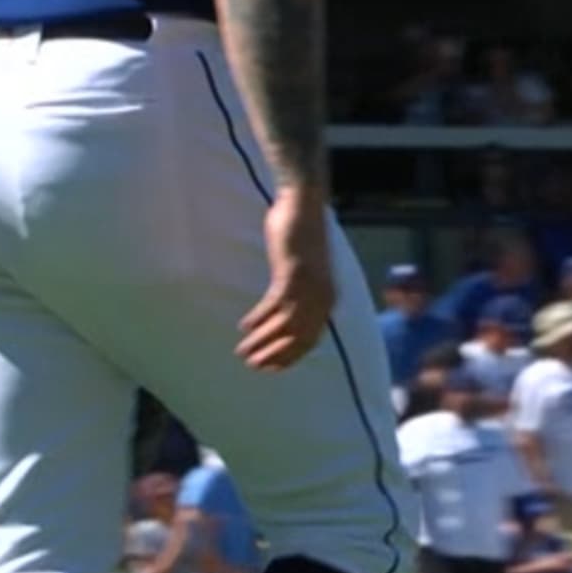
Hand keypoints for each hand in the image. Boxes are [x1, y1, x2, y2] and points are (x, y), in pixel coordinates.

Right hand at [238, 185, 339, 371]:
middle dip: (273, 355)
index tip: (270, 368)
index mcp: (328, 299)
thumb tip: (288, 309)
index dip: (289, 358)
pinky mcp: (292, 274)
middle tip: (251, 365)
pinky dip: (259, 318)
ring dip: (262, 341)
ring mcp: (308, 287)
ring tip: (243, 351)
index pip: (310, 341)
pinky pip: (273, 306)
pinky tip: (244, 325)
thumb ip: (302, 290)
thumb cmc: (303, 234)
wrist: (304, 204)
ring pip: (284, 327)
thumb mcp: (307, 268)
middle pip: (297, 339)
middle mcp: (322, 298)